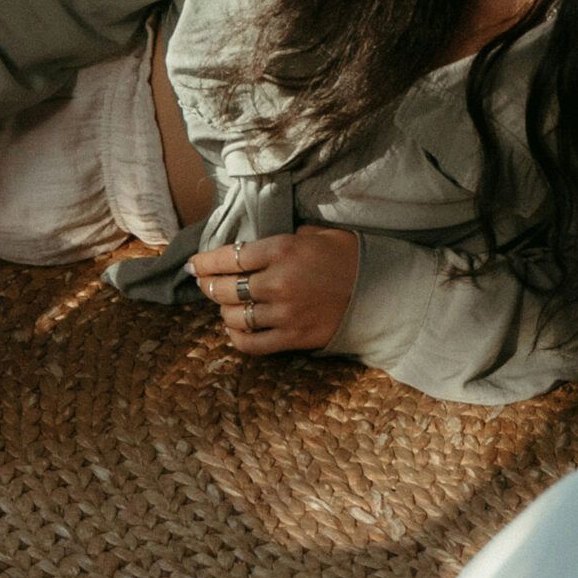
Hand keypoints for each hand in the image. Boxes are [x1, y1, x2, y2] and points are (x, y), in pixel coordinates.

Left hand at [186, 225, 361, 354]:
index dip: (205, 262)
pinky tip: (235, 330)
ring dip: (223, 312)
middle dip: (208, 286)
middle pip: (225, 288)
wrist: (384, 290)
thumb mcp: (315, 233)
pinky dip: (237, 338)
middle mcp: (278, 282)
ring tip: (223, 306)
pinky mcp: (294, 338)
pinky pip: (253, 344)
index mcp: (282, 250)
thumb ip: (283, 239)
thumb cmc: (349, 256)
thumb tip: (256, 247)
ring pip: (234, 317)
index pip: (229, 257)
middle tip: (203, 283)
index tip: (193, 265)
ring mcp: (285, 313)